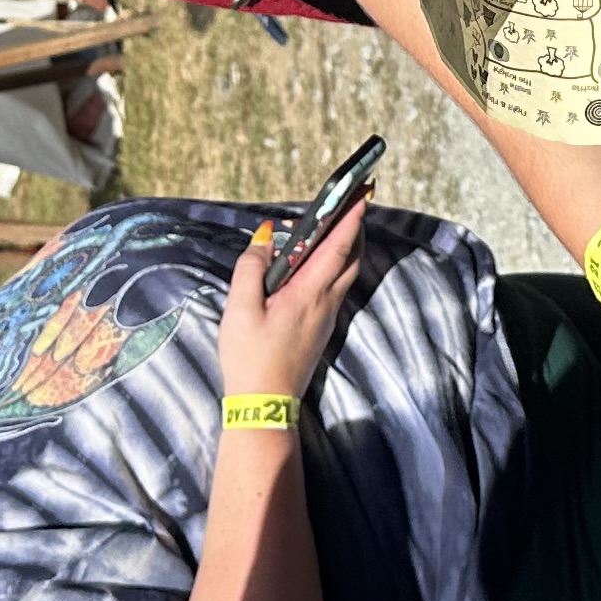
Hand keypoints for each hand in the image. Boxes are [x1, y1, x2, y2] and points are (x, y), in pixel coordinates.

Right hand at [218, 188, 369, 400]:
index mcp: (309, 293)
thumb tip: (265, 238)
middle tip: (350, 205)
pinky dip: (332, 267)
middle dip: (354, 229)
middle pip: (351, 259)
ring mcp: (326, 318)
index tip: (361, 195)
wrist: (265, 405)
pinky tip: (313, 265)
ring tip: (329, 229)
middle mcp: (326, 303)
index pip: (338, 247)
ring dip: (343, 248)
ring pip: (345, 274)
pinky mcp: (320, 329)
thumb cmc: (250, 357)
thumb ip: (252, 268)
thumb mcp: (240, 309)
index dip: (350, 219)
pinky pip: (334, 288)